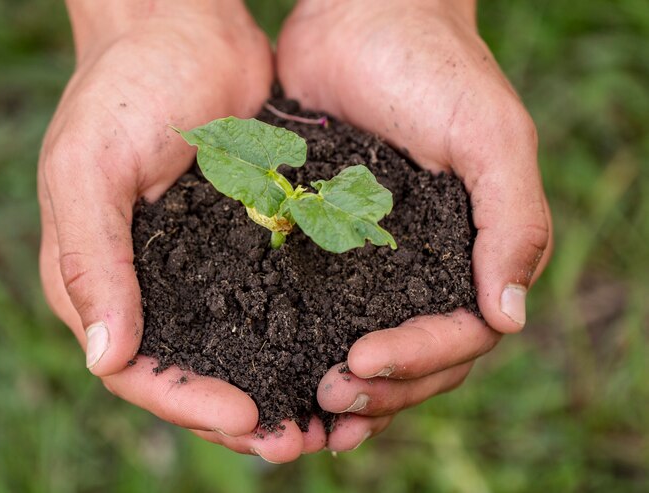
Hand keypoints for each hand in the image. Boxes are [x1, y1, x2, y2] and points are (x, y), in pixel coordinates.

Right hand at [39, 0, 320, 461]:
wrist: (181, 32)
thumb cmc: (122, 90)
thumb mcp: (87, 170)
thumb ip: (91, 262)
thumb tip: (106, 360)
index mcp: (100, 281)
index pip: (138, 372)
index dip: (189, 405)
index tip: (246, 419)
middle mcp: (150, 288)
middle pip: (192, 377)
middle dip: (241, 416)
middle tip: (296, 442)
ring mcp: (201, 270)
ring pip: (237, 352)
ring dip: (277, 390)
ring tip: (325, 421)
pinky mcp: (246, 245)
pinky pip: (270, 305)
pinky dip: (298, 339)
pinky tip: (336, 357)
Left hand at [277, 0, 552, 449]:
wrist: (361, 17)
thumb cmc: (432, 68)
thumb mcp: (490, 136)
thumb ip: (511, 223)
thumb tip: (508, 319)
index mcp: (474, 252)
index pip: (458, 335)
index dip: (416, 361)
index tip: (359, 362)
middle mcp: (427, 267)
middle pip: (415, 357)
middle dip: (377, 388)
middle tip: (326, 399)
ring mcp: (375, 261)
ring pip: (368, 344)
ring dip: (345, 388)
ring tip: (306, 408)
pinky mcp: (326, 243)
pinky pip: (319, 309)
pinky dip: (305, 346)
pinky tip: (279, 370)